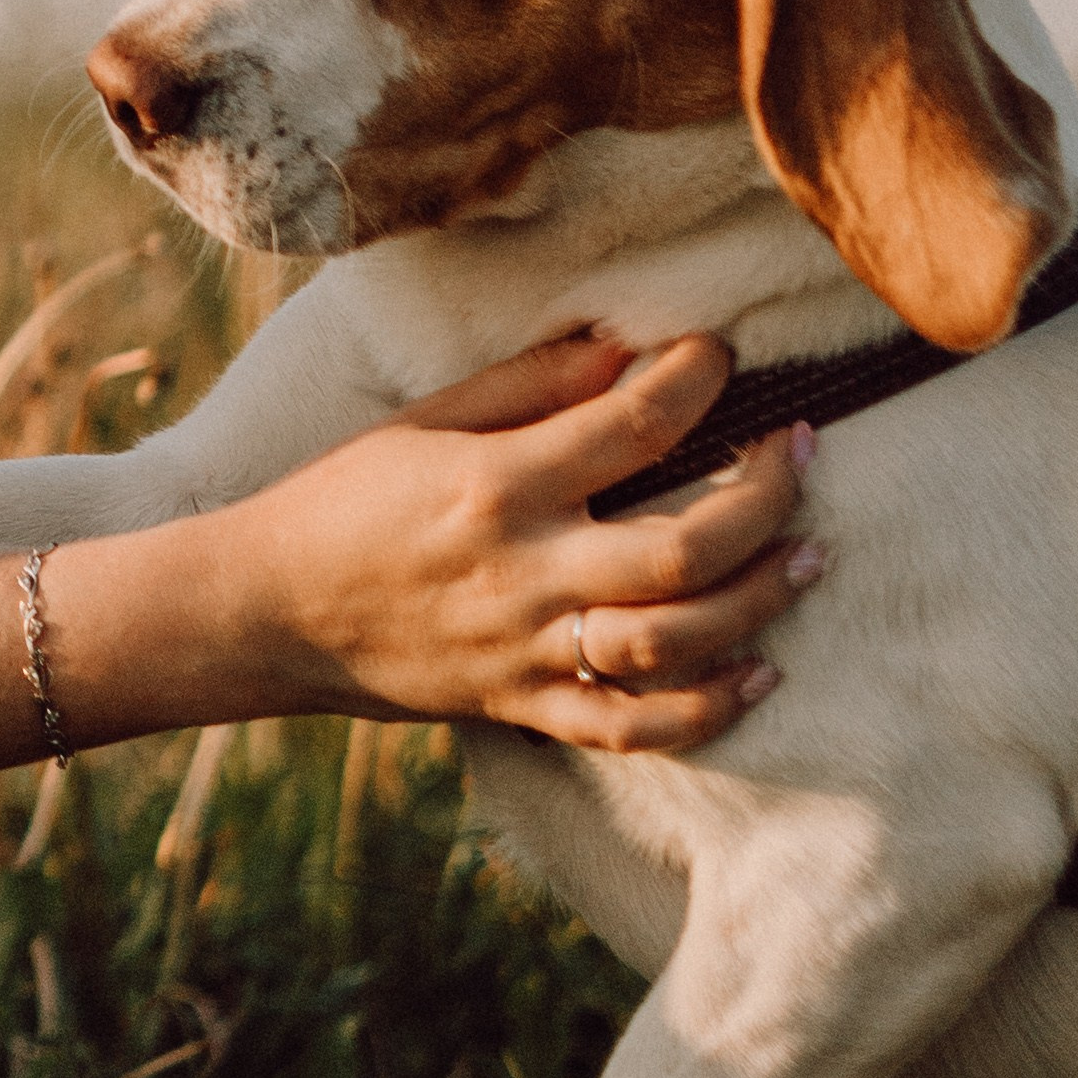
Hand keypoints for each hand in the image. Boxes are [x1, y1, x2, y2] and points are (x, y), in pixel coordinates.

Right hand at [238, 334, 814, 751]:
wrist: (268, 610)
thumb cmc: (344, 498)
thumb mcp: (424, 420)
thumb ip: (529, 384)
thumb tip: (628, 351)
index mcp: (495, 484)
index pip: (634, 425)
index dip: (698, 379)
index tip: (720, 355)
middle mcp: (522, 571)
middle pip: (685, 547)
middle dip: (767, 495)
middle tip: (799, 450)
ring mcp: (525, 649)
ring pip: (677, 641)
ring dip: (763, 596)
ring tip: (809, 552)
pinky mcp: (521, 705)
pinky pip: (633, 726)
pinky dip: (709, 708)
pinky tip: (758, 668)